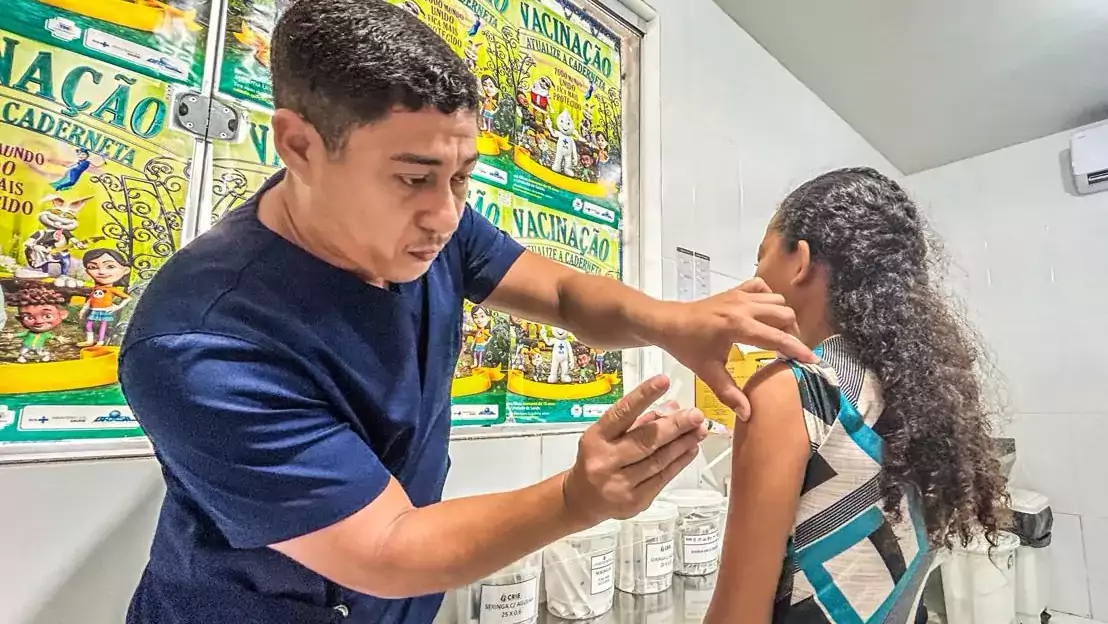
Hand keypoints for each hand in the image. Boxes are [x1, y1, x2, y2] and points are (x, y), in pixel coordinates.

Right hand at [562, 375, 706, 523]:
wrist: (582, 500)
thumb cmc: (596, 460)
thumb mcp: (607, 436)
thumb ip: (638, 421)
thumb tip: (671, 407)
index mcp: (596, 438)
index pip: (622, 413)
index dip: (643, 396)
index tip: (662, 382)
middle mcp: (605, 461)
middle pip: (646, 440)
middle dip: (675, 425)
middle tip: (695, 415)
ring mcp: (620, 484)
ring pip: (658, 460)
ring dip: (683, 443)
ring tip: (699, 430)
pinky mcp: (635, 501)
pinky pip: (662, 478)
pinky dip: (679, 462)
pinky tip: (690, 450)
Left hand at [657, 278, 814, 419]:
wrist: (668, 323)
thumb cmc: (686, 347)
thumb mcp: (708, 373)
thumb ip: (730, 394)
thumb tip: (748, 415)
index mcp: (738, 327)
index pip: (778, 339)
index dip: (798, 350)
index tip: (812, 360)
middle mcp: (743, 307)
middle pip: (785, 315)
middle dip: (792, 334)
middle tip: (788, 352)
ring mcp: (740, 296)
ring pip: (777, 300)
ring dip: (782, 317)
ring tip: (777, 336)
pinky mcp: (735, 291)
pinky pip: (761, 288)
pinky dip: (768, 298)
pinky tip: (763, 314)